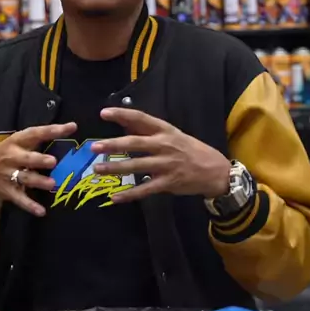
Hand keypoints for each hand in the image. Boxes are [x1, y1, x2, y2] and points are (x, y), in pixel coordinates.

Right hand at [0, 122, 76, 216]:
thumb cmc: (4, 153)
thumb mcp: (16, 142)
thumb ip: (36, 140)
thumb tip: (67, 132)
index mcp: (16, 141)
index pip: (35, 133)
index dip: (53, 130)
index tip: (71, 127)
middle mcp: (12, 157)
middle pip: (26, 158)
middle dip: (39, 160)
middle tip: (53, 162)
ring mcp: (9, 175)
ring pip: (25, 178)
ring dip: (38, 182)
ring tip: (51, 184)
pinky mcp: (7, 191)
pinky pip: (20, 199)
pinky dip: (30, 205)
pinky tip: (41, 211)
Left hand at [91, 108, 229, 203]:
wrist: (215, 170)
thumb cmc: (190, 150)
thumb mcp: (172, 134)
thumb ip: (148, 130)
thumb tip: (124, 121)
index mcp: (165, 130)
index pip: (141, 119)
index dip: (122, 115)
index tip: (103, 113)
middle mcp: (164, 145)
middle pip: (135, 143)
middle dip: (113, 145)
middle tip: (94, 147)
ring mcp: (166, 165)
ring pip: (137, 166)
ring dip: (115, 168)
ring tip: (97, 170)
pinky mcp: (168, 183)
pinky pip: (145, 190)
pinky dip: (129, 195)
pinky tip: (115, 197)